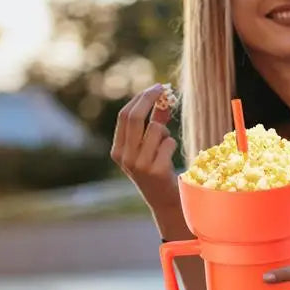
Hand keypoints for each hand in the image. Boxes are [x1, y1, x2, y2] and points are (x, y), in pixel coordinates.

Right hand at [110, 85, 178, 210]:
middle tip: (164, 89)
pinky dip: (172, 145)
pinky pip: (168, 142)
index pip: (124, 116)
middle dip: (150, 99)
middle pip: (134, 117)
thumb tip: (163, 100)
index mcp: (117, 151)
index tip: (156, 87)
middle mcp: (124, 157)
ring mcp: (138, 164)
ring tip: (165, 146)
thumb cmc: (158, 170)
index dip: (140, 99)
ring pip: (155, 128)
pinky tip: (169, 159)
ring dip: (165, 131)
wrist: (165, 202)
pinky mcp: (155, 170)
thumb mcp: (149, 148)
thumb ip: (154, 124)